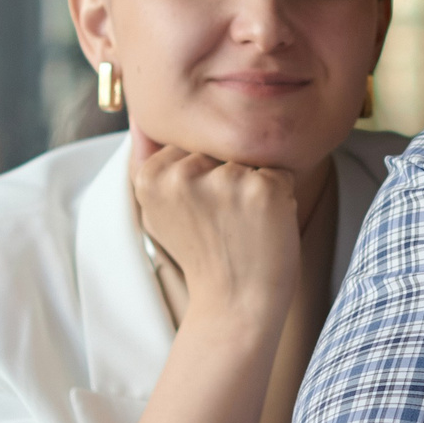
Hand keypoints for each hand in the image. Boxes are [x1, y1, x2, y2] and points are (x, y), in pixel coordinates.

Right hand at [128, 130, 300, 326]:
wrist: (235, 303)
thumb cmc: (203, 254)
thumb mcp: (159, 212)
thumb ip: (152, 166)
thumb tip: (143, 118)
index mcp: (150, 176)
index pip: (189, 146)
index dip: (202, 177)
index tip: (200, 215)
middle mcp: (183, 175)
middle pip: (218, 148)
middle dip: (227, 177)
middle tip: (223, 222)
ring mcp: (225, 181)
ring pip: (249, 158)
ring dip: (253, 186)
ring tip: (242, 224)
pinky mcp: (263, 189)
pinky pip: (279, 171)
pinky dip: (280, 195)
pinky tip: (263, 226)